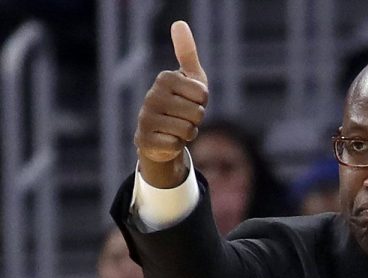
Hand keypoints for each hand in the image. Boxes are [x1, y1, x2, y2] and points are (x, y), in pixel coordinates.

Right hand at [134, 21, 208, 187]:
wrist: (162, 135)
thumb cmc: (181, 103)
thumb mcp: (191, 78)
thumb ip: (187, 52)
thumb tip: (179, 23)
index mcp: (164, 78)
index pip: (202, 94)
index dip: (202, 102)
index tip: (190, 100)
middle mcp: (151, 96)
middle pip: (197, 113)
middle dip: (196, 119)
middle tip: (183, 116)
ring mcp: (145, 118)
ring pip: (187, 130)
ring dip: (188, 133)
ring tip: (176, 128)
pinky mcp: (144, 140)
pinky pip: (176, 144)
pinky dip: (177, 145)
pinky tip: (168, 140)